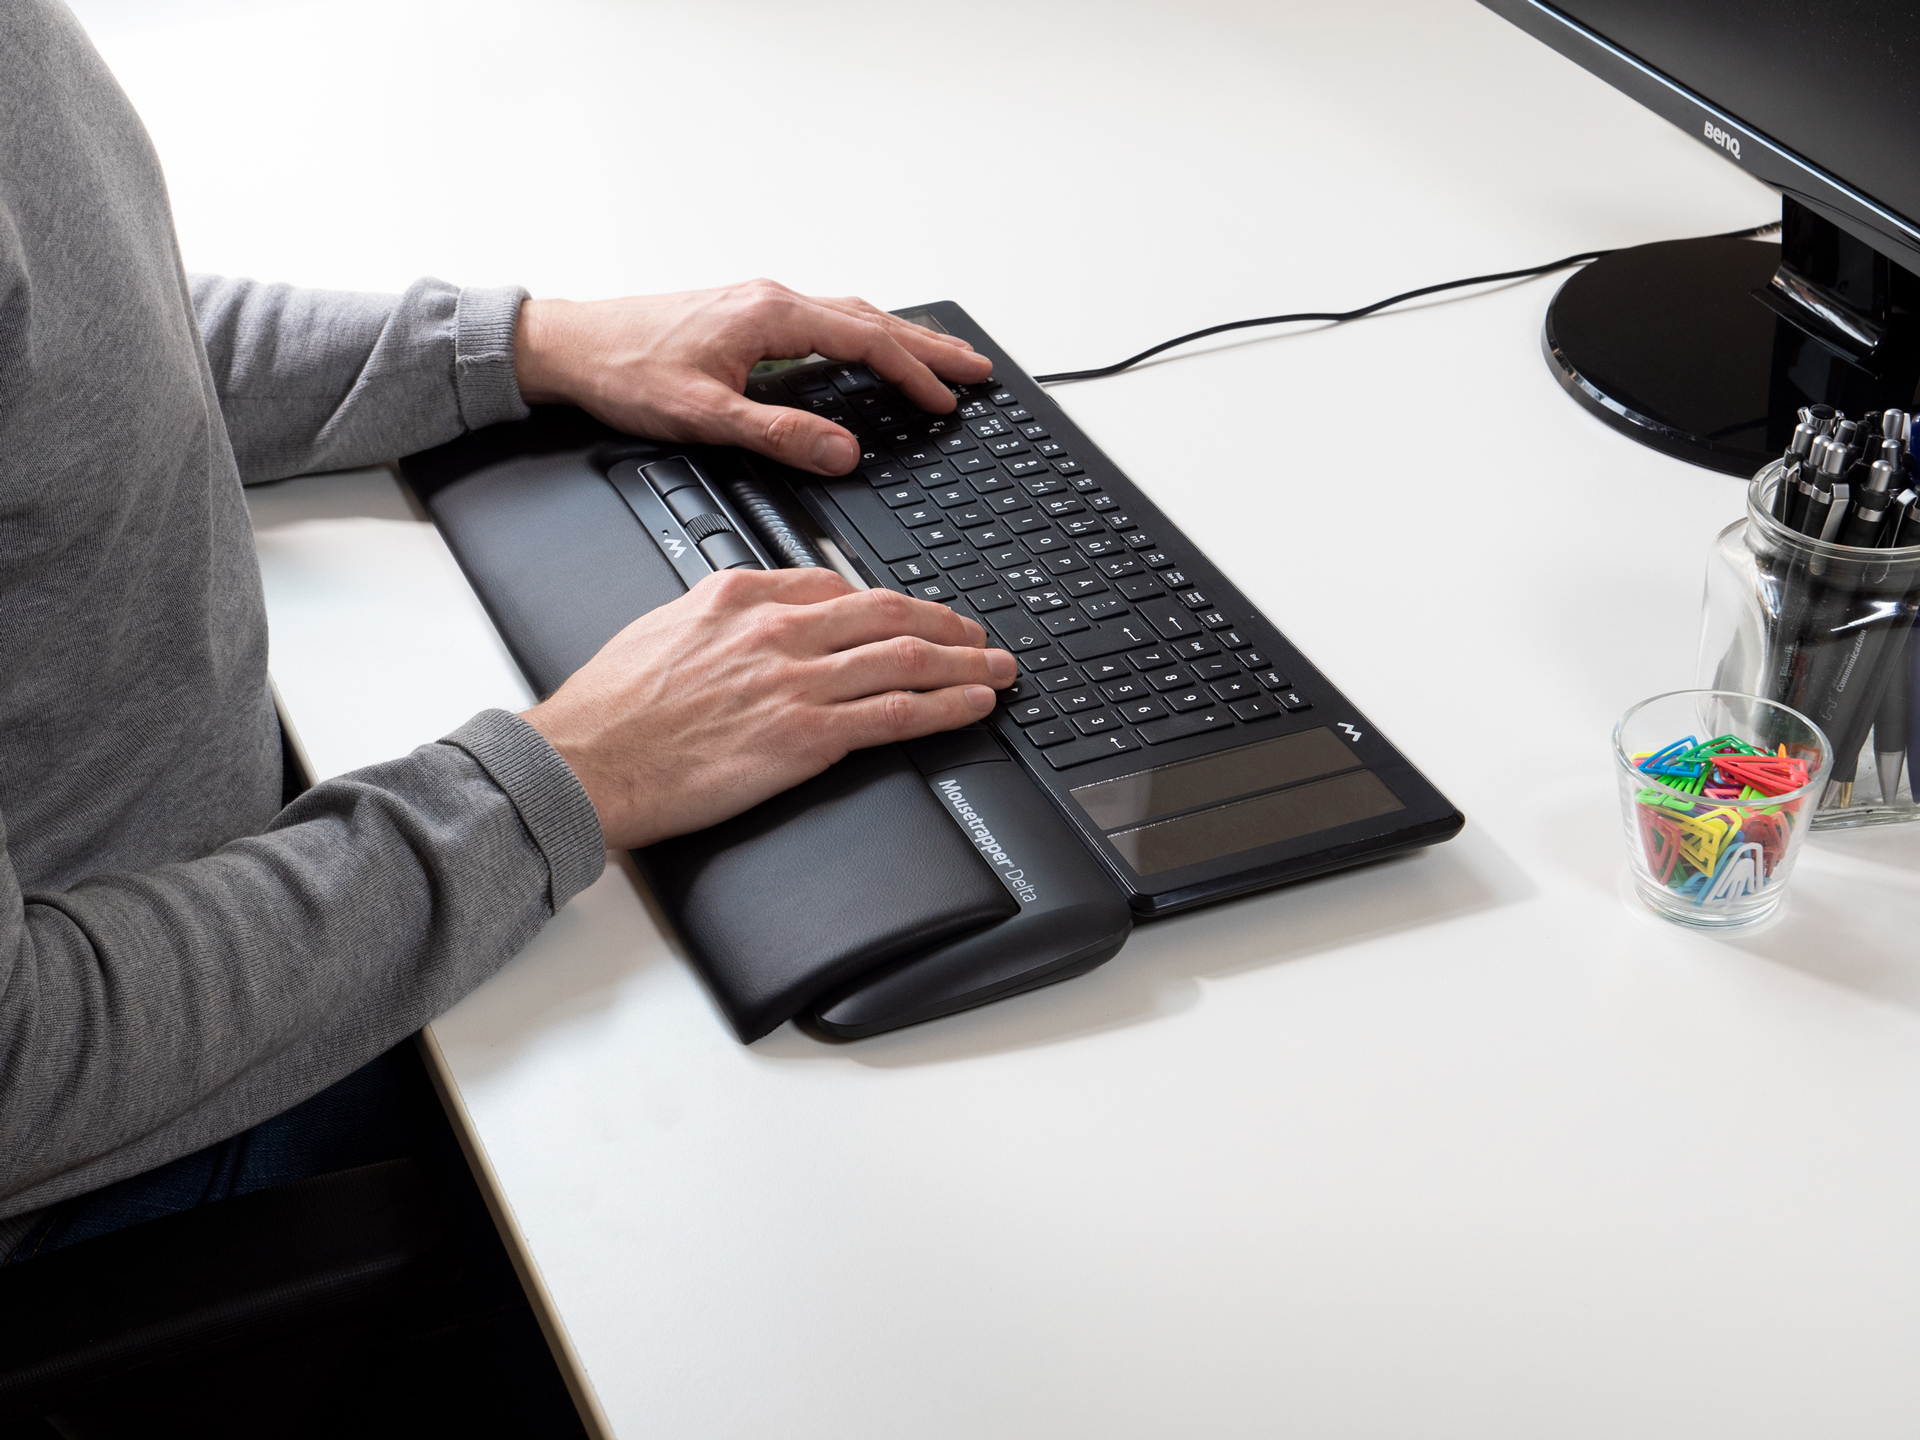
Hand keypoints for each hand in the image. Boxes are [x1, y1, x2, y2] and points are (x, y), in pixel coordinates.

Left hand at [511, 279, 994, 474]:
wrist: (569, 344)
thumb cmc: (624, 371)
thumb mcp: (702, 415)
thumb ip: (777, 435)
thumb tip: (842, 451)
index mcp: (770, 315)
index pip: (865, 341)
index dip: (913, 373)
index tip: (947, 401)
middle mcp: (771, 299)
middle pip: (872, 319)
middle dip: (929, 346)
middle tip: (976, 369)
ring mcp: (761, 304)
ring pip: (852, 315)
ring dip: (902, 338)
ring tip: (942, 361)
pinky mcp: (748, 315)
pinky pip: (827, 319)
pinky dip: (865, 336)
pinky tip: (872, 352)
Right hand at [521, 567, 1015, 848]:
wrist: (586, 760)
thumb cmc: (611, 709)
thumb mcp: (663, 629)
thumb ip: (718, 618)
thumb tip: (748, 619)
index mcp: (739, 596)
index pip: (835, 585)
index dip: (886, 602)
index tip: (909, 614)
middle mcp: (776, 629)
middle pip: (886, 612)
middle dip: (944, 622)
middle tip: (977, 634)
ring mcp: (795, 681)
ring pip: (905, 658)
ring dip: (964, 663)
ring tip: (996, 669)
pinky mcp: (805, 736)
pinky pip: (895, 713)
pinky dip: (945, 706)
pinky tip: (972, 706)